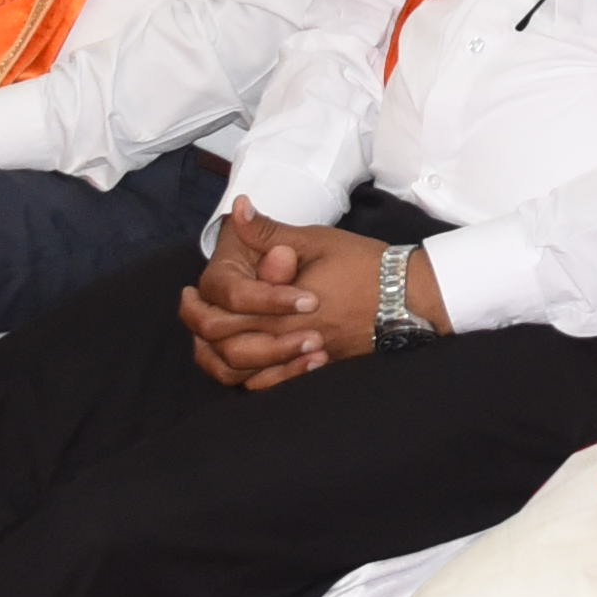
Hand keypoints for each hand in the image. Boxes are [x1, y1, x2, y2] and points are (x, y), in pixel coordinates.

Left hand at [182, 207, 390, 385]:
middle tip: (191, 313)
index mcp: (285, 303)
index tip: (188, 294)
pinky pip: (272, 385)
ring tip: (206, 340)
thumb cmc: (363, 264)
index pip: (227, 313)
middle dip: (202, 332)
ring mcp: (303, 357)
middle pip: (229, 347)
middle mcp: (290, 336)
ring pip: (245, 373)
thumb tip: (239, 211)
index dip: (200, 306)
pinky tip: (241, 362)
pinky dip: (249, 378)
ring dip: (219, 359)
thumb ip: (270, 231)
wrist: (408, 297)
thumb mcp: (316, 240)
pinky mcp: (315, 367)